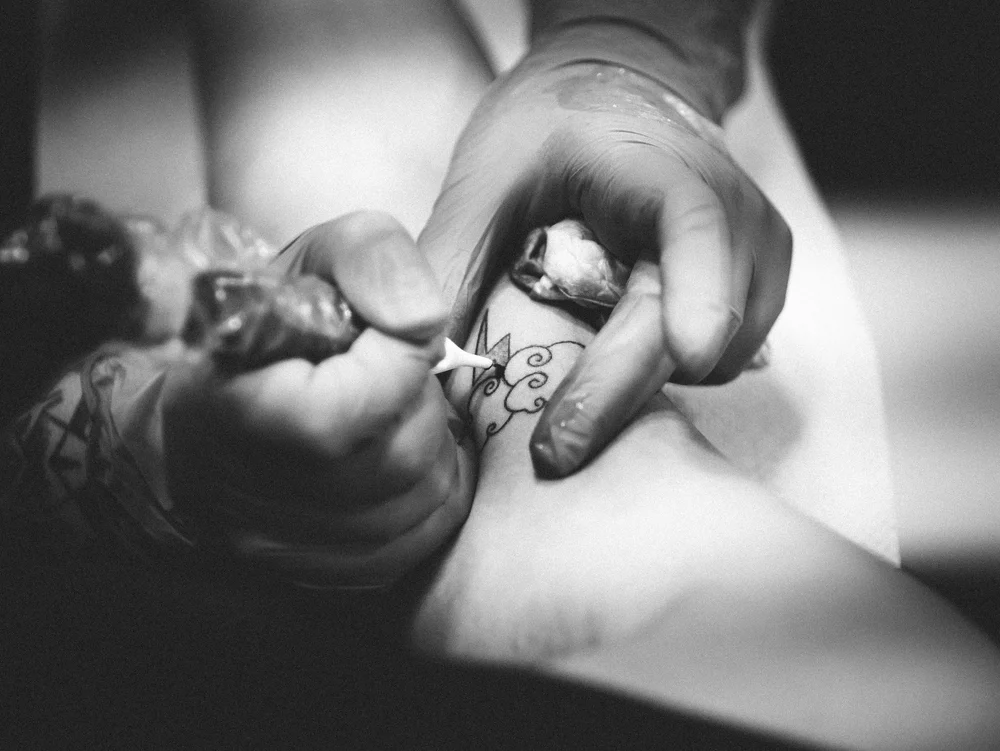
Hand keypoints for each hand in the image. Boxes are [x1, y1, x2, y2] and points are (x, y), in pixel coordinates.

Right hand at [164, 212, 475, 587]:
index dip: (398, 354)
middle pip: (404, 452)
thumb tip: (423, 316)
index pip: (357, 402)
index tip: (383, 333)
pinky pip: (428, 530)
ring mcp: (298, 549)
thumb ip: (369, 259)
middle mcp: (261, 501)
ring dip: (428, 439)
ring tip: (386, 412)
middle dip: (416, 399)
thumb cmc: (261, 339)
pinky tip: (395, 452)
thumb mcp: (307, 266)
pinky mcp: (331, 574)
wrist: (205, 429)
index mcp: (239, 415)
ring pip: (426, 493)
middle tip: (385, 373)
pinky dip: (430, 485)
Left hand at [421, 50, 790, 477]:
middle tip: (551, 453)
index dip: (679, 318)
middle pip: (697, 334)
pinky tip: (614, 346)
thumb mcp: (486, 176)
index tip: (656, 377)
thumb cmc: (551, 125)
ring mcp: (760, 257)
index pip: (695, 247)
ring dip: (643, 382)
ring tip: (579, 369)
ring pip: (713, 361)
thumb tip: (420, 363)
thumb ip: (451, 261)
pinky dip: (664, 368)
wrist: (621, 86)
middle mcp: (739, 220)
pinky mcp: (760, 288)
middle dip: (620, 398)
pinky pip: (722, 359)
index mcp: (674, 177)